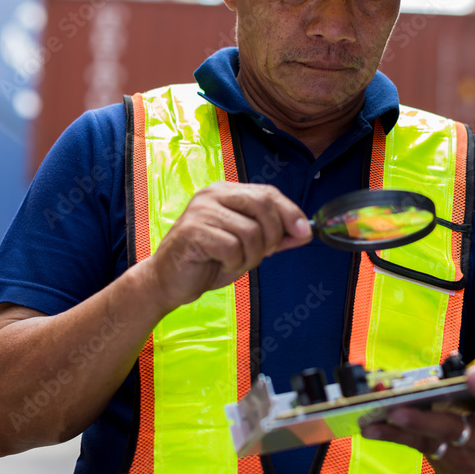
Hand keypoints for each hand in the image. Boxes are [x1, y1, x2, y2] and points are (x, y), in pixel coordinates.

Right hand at [144, 182, 311, 312]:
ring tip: (235, 261)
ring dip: (251, 255)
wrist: (168, 281)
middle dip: (273, 235)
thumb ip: (275, 238)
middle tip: (265, 253)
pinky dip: (233, 263)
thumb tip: (306, 232)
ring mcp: (201, 210)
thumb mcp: (249, 248)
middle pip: (263, 204)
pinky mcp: (193, 230)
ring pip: (251, 231)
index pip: (268, 193)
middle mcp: (213, 195)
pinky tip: (220, 264)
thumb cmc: (208, 261)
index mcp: (227, 192)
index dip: (290, 212)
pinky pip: (232, 247)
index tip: (305, 233)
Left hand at [360, 323, 474, 473]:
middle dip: (428, 420)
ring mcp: (464, 455)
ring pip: (431, 441)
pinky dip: (393, 437)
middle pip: (456, 429)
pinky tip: (369, 427)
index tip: (474, 373)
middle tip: (401, 407)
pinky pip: (417, 447)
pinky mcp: (444, 462)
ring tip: (376, 416)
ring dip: (401, 429)